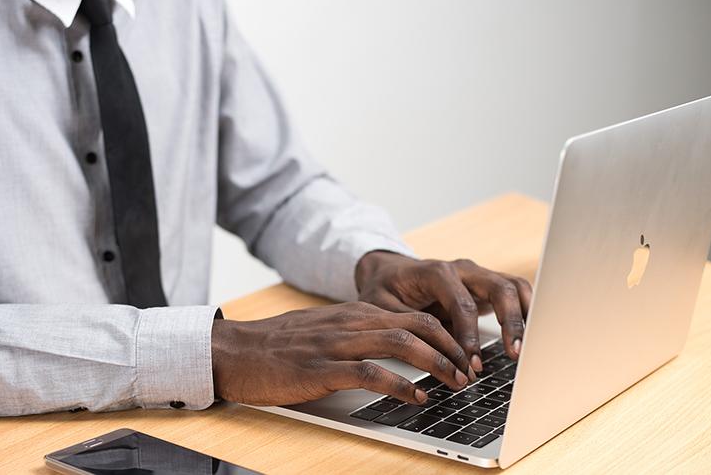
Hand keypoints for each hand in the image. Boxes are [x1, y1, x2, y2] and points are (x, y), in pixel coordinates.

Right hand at [211, 302, 476, 405]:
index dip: (449, 335)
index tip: (468, 356)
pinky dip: (400, 384)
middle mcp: (351, 323)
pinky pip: (370, 373)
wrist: (236, 351)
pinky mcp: (322, 369)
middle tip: (473, 371)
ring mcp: (337, 344)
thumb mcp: (325, 330)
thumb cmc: (279, 346)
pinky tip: (417, 397)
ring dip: (437, 363)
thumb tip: (396, 348)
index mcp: (355, 313)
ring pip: (401, 343)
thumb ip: (358, 334)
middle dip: (453, 348)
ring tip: (457, 383)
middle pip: (418, 325)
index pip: (415, 315)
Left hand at [354, 251, 531, 371]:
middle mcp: (463, 270)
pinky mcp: (487, 287)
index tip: (472, 363)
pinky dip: (528, 312)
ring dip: (525, 317)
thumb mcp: (382, 307)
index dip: (470, 335)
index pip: (462, 303)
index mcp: (436, 272)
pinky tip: (532, 338)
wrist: (389, 272)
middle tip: (514, 354)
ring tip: (527, 350)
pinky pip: (516, 294)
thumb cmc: (384, 290)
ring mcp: (478, 276)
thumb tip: (428, 355)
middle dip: (510, 322)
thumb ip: (406, 326)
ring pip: (514, 287)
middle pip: (499, 288)